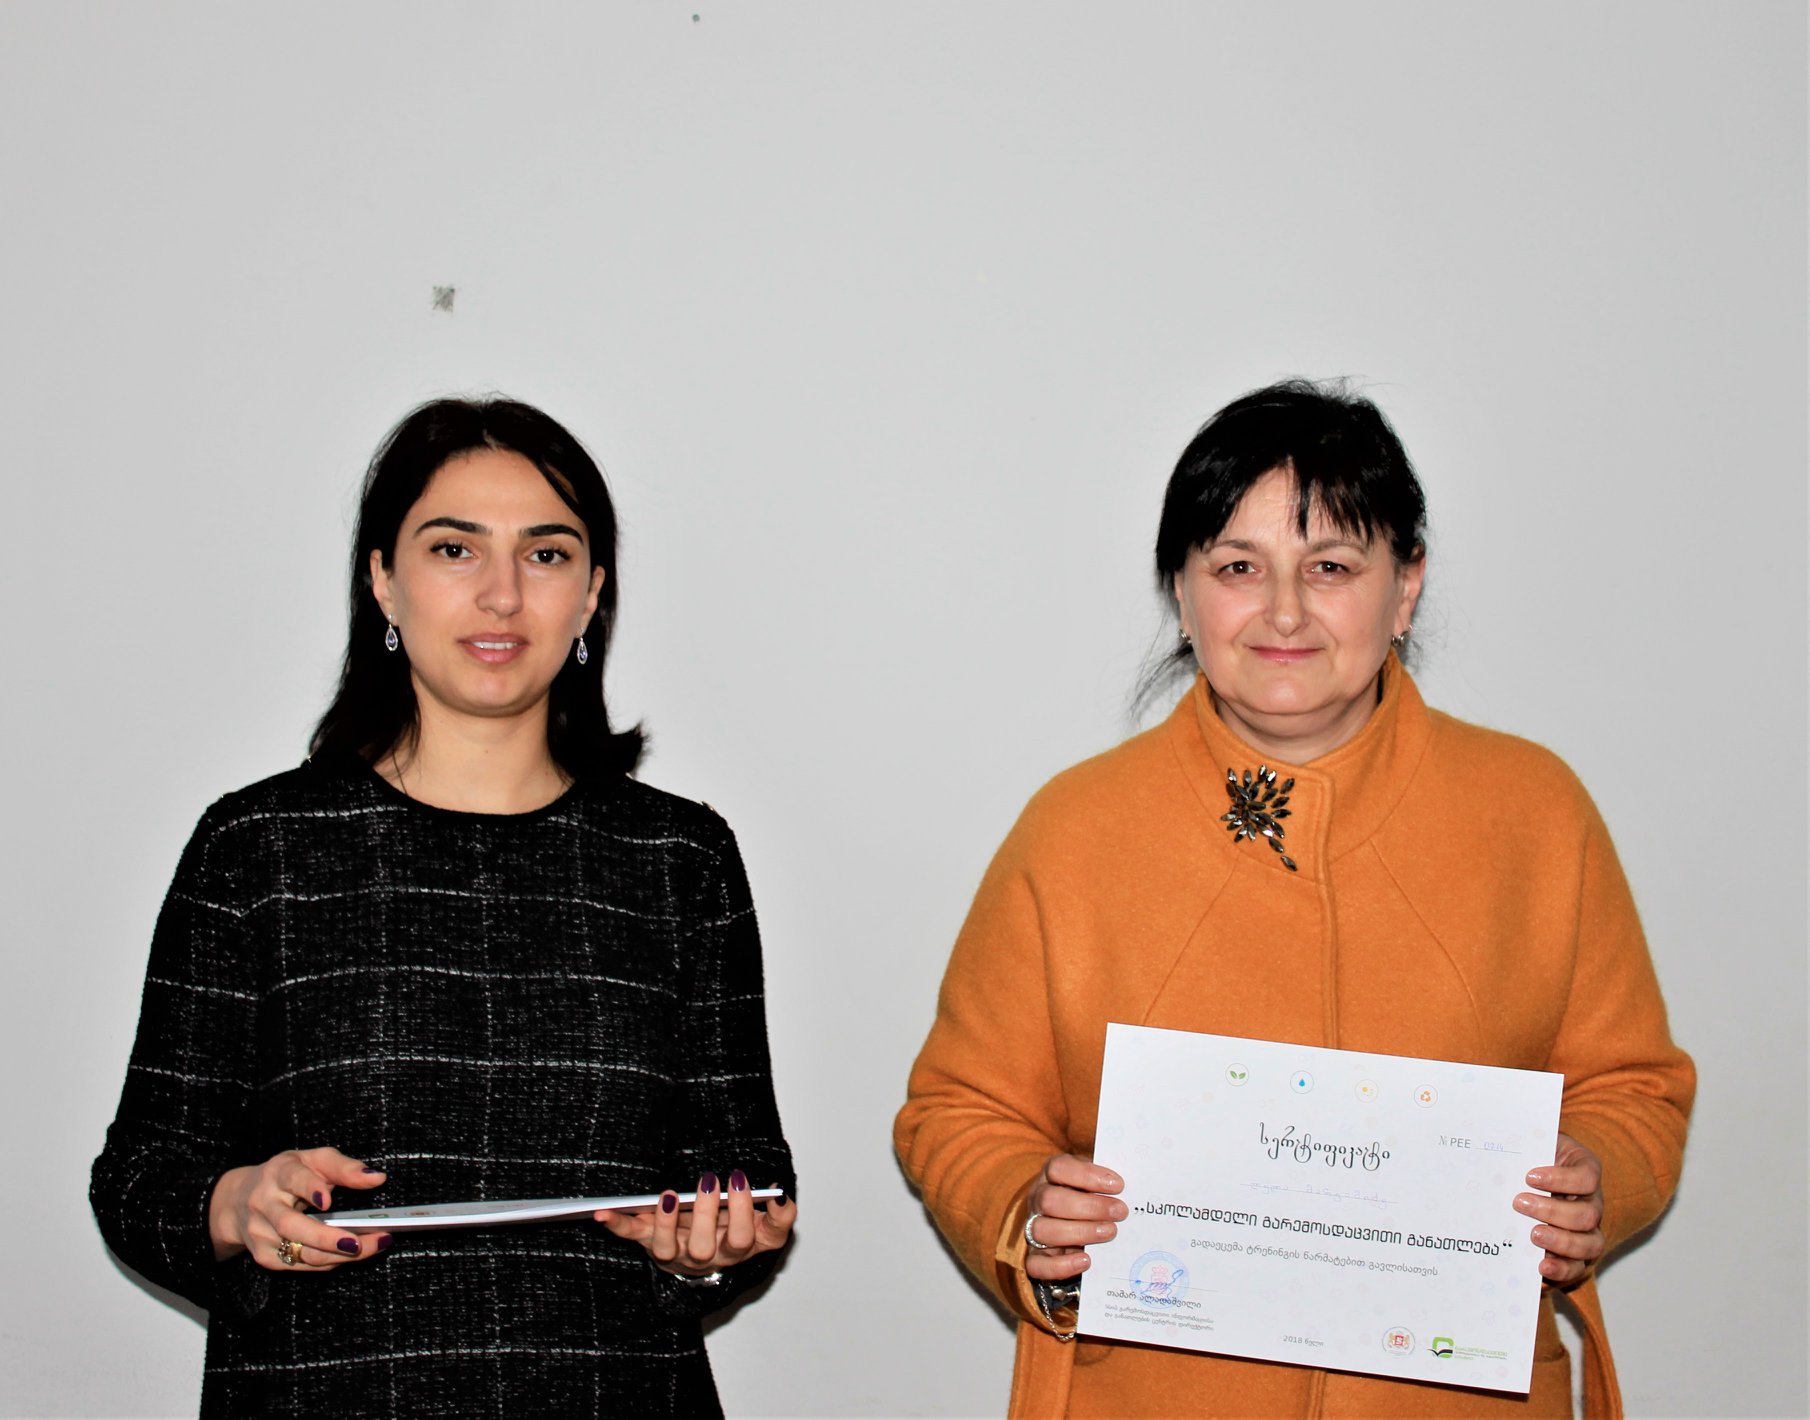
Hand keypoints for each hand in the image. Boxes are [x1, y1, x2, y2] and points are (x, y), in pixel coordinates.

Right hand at [208, 1146, 390, 1271]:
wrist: (238, 1201)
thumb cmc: (287, 1176)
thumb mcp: (313, 1160)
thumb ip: (344, 1167)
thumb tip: (377, 1178)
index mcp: (278, 1173)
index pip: (293, 1179)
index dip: (310, 1189)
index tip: (328, 1201)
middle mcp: (264, 1204)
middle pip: (291, 1225)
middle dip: (326, 1237)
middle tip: (359, 1242)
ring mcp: (261, 1234)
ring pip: (299, 1251)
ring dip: (336, 1255)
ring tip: (371, 1247)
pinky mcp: (264, 1256)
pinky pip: (300, 1264)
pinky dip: (329, 1262)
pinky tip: (350, 1255)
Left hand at [594, 1169, 795, 1276]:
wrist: (710, 1254)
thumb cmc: (737, 1230)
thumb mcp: (766, 1226)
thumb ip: (780, 1214)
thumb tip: (780, 1195)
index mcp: (740, 1249)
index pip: (747, 1238)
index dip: (745, 1211)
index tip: (741, 1180)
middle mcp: (708, 1257)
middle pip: (707, 1246)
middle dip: (707, 1212)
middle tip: (709, 1180)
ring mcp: (678, 1252)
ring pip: (670, 1249)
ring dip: (666, 1223)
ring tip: (668, 1196)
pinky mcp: (652, 1243)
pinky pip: (633, 1236)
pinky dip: (615, 1225)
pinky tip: (601, 1213)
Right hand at [1023, 1153, 1125, 1282]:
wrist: (1076, 1223)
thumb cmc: (1091, 1197)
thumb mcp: (1096, 1183)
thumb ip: (1107, 1183)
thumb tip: (1136, 1187)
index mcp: (1052, 1176)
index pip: (1058, 1168)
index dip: (1086, 1175)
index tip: (1118, 1185)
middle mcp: (1038, 1199)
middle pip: (1050, 1200)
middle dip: (1089, 1207)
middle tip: (1120, 1212)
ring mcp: (1033, 1228)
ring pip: (1042, 1230)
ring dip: (1080, 1232)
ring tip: (1110, 1232)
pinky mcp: (1035, 1256)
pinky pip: (1037, 1264)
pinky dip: (1060, 1265)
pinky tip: (1086, 1261)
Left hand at [1517, 1132, 1603, 1285]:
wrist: (1527, 1181)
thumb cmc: (1530, 1158)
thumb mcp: (1530, 1143)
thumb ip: (1523, 1144)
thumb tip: (1493, 1141)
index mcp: (1585, 1172)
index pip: (1587, 1177)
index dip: (1562, 1179)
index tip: (1530, 1177)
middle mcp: (1592, 1204)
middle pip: (1587, 1214)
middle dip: (1554, 1212)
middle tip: (1520, 1204)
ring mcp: (1587, 1232)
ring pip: (1591, 1244)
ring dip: (1561, 1242)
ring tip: (1533, 1236)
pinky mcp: (1575, 1256)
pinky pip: (1576, 1268)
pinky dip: (1561, 1270)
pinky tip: (1540, 1266)